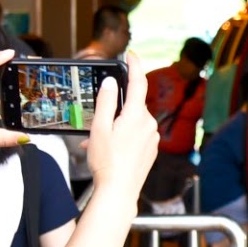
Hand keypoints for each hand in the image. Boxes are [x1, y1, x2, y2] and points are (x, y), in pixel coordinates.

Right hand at [86, 51, 158, 205]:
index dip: (135, 65)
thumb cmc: (107, 162)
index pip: (138, 82)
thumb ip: (105, 102)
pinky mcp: (151, 150)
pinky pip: (136, 136)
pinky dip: (122, 138)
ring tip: (97, 144)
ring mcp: (152, 138)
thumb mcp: (99, 128)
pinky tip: (109, 151)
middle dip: (114, 111)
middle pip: (131, 105)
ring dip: (116, 127)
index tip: (131, 54)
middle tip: (96, 125)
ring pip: (132, 122)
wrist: (119, 192)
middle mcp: (148, 124)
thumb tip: (109, 82)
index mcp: (136, 115)